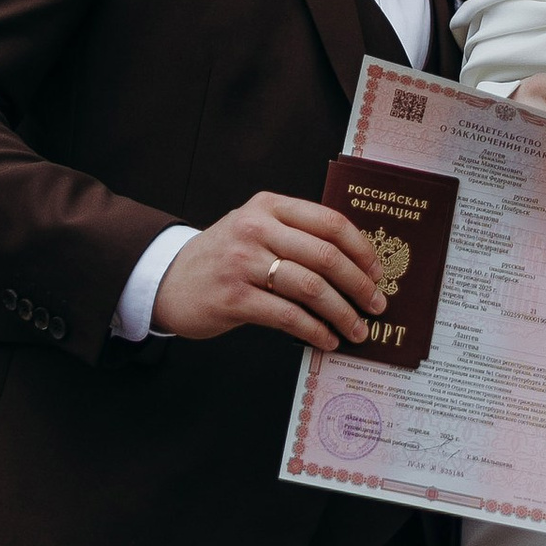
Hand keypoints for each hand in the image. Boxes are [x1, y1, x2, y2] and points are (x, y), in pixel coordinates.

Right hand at [152, 196, 383, 350]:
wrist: (168, 279)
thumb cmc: (224, 256)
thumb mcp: (255, 227)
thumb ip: (295, 233)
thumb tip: (353, 264)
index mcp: (269, 206)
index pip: (329, 222)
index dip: (361, 249)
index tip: (378, 272)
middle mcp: (256, 228)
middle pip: (325, 255)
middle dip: (359, 284)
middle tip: (377, 305)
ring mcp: (243, 262)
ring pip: (310, 288)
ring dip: (342, 313)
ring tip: (358, 329)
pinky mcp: (233, 297)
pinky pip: (287, 315)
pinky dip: (314, 330)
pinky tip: (327, 339)